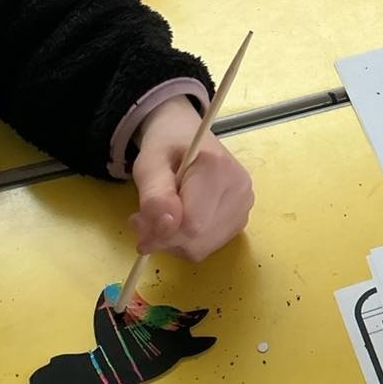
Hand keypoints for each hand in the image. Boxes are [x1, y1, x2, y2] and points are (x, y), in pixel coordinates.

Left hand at [129, 96, 253, 261]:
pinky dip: (186, 242)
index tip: (138, 220)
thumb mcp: (149, 163)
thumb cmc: (166, 147)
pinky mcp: (240, 218)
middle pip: (197, 239)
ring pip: (202, 248)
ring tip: (160, 217)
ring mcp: (244, 205)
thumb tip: (166, 227)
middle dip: (163, 237)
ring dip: (173, 242)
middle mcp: (240, 188)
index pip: (192, 224)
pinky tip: (179, 222)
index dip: (161, 231)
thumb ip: (155, 196)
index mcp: (218, 167)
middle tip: (141, 218)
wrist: (186, 136)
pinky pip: (208, 246)